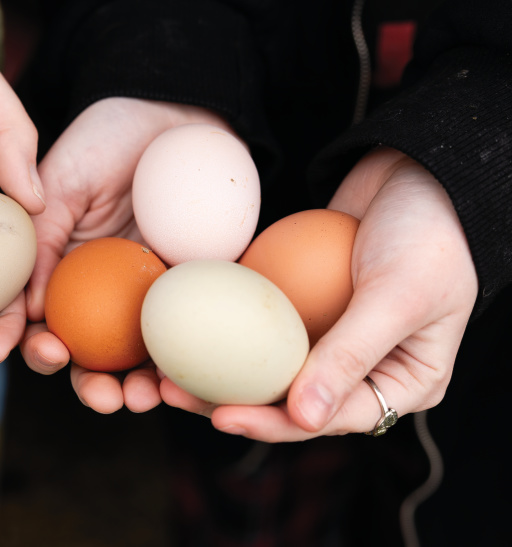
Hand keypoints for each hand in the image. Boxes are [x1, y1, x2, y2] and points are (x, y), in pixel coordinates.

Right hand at [19, 97, 235, 412]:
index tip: (20, 356)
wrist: (173, 114)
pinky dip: (179, 365)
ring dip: (131, 387)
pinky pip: (184, 336)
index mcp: (57, 270)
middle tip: (99, 394)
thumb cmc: (104, 139)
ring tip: (137, 398)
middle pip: (85, 353)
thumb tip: (28, 311)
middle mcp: (96, 292)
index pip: (31, 319)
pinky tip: (176, 379)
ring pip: (133, 357)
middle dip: (88, 385)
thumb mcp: (60, 183)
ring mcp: (144, 296)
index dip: (18, 345)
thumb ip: (41, 240)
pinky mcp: (191, 291)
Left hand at [175, 147, 477, 440]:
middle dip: (229, 401)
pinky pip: (259, 319)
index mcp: (404, 384)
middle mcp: (365, 367)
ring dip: (216, 368)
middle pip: (289, 399)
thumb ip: (349, 357)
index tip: (220, 417)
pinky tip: (180, 322)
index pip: (330, 418)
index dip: (273, 424)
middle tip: (173, 393)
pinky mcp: (303, 301)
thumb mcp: (397, 297)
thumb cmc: (429, 233)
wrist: (420, 168)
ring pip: (266, 364)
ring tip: (163, 368)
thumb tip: (302, 419)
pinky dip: (223, 323)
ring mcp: (330, 333)